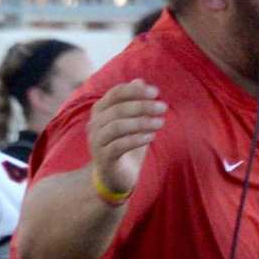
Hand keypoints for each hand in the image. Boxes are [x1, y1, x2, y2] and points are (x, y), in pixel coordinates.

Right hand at [89, 80, 166, 199]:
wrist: (115, 177)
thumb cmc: (126, 146)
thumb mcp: (133, 122)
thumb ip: (135, 102)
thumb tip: (141, 80)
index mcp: (100, 111)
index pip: (115, 93)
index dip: (135, 91)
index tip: (156, 92)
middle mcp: (94, 124)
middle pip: (118, 109)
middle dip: (143, 106)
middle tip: (163, 107)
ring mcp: (97, 141)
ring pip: (118, 126)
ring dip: (142, 122)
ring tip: (161, 122)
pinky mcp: (103, 158)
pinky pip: (119, 145)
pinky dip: (136, 139)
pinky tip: (151, 137)